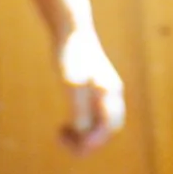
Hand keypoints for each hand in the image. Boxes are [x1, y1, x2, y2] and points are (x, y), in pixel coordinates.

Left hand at [56, 28, 125, 152]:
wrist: (71, 29)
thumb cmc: (70, 54)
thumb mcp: (71, 83)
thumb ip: (79, 107)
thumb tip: (82, 132)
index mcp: (109, 92)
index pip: (109, 128)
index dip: (93, 142)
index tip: (72, 144)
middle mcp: (110, 94)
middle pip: (107, 129)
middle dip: (88, 141)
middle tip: (63, 140)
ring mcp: (104, 92)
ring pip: (100, 125)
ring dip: (83, 135)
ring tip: (61, 133)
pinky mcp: (94, 90)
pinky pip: (92, 117)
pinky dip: (80, 126)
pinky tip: (64, 125)